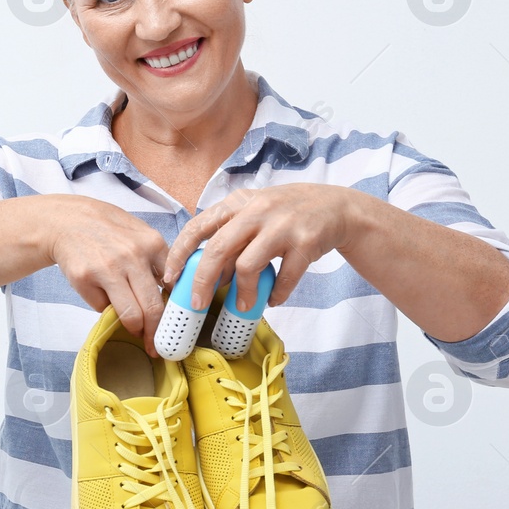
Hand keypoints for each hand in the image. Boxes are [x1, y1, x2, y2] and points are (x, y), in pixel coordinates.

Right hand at [46, 196, 169, 356]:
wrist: (65, 221)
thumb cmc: (105, 228)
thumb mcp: (138, 232)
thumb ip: (156, 258)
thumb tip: (171, 291)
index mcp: (151, 243)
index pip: (173, 287)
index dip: (174, 310)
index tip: (173, 323)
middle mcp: (132, 256)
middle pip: (153, 308)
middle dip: (156, 332)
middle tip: (156, 344)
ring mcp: (107, 268)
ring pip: (130, 316)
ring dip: (135, 329)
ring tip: (135, 330)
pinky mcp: (85, 279)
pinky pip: (102, 308)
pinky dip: (106, 308)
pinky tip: (103, 295)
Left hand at [161, 184, 361, 313]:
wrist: (338, 207)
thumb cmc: (287, 213)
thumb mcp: (254, 212)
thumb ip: (231, 235)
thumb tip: (209, 274)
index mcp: (238, 202)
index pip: (198, 226)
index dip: (180, 253)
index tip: (170, 277)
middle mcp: (257, 210)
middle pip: (218, 249)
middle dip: (203, 281)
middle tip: (198, 303)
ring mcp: (283, 225)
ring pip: (248, 266)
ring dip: (243, 292)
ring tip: (243, 305)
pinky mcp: (306, 242)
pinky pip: (284, 277)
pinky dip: (276, 293)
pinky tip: (273, 299)